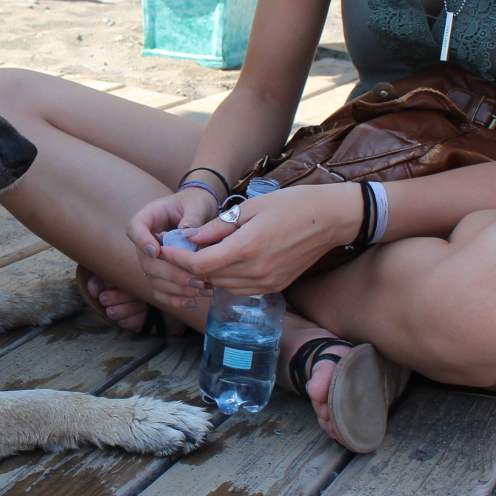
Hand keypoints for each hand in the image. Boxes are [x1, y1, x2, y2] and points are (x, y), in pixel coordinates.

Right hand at [125, 187, 222, 311]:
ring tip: (202, 289)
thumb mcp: (198, 204)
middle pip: (147, 261)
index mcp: (149, 217)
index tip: (156, 251)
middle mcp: (146, 240)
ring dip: (177, 288)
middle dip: (171, 273)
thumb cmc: (197, 203)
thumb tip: (187, 232)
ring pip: (154, 279)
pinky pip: (161, 290)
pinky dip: (174, 299)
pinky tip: (192, 301)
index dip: (142, 241)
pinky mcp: (161, 274)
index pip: (135, 228)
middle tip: (196, 279)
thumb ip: (193, 217)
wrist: (201, 212)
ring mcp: (151, 259)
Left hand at [177, 183, 363, 297]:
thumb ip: (218, 227)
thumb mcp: (250, 208)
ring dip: (207, 275)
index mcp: (247, 248)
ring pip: (223, 286)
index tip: (165, 248)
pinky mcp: (276, 287)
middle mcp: (256, 272)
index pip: (199, 265)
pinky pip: (241, 289)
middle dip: (188, 266)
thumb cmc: (291, 205)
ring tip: (198, 256)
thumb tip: (190, 238)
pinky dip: (226, 280)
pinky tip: (224, 264)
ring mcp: (267, 283)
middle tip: (177, 251)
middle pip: (208, 278)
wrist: (329, 219)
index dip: (177, 258)